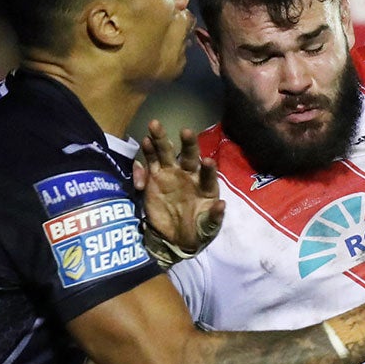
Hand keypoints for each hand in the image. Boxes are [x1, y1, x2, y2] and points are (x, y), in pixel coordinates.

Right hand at [134, 119, 224, 264]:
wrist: (174, 239)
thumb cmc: (196, 231)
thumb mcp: (207, 229)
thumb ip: (214, 218)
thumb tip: (221, 204)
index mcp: (205, 186)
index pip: (208, 174)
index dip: (208, 169)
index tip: (207, 161)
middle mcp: (188, 174)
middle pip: (188, 155)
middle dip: (188, 143)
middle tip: (186, 131)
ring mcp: (169, 173)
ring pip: (165, 152)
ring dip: (160, 138)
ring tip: (154, 124)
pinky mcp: (153, 178)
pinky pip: (148, 163)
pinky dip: (144, 156)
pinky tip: (142, 145)